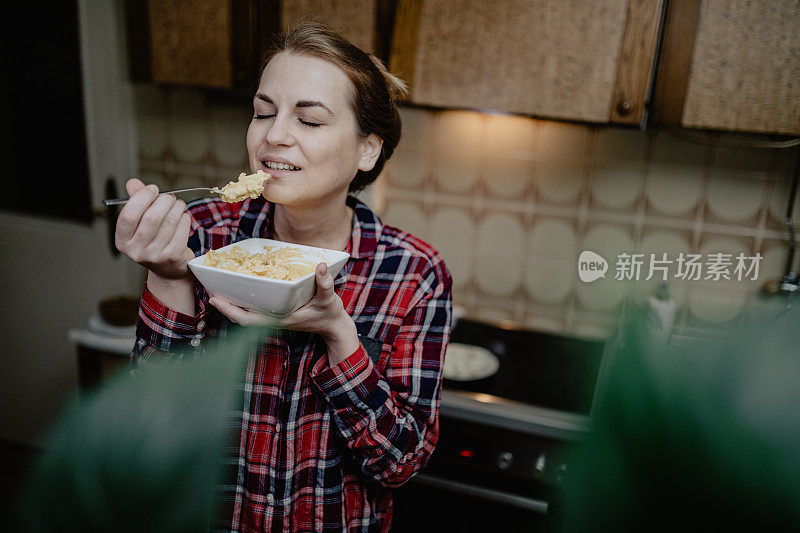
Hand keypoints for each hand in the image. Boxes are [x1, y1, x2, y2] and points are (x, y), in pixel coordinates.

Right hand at [115, 179, 194, 278]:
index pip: (128, 215)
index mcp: (123, 241)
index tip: (153, 189)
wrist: (169, 269)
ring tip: (178, 205)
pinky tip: (183, 218)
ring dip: (177, 207)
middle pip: (152, 217)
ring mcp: (155, 256)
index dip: (142, 198)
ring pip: (170, 221)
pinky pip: (182, 228)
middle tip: (170, 197)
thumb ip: (136, 202)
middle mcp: (136, 251)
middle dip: (164, 201)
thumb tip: (132, 182)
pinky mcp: (174, 256)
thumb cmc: (153, 240)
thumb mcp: (140, 223)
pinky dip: (185, 218)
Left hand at [209, 262, 359, 364]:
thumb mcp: (329, 299)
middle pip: (241, 316)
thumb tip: (320, 266)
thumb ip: (325, 283)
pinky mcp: (276, 314)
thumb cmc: (330, 314)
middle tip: (209, 289)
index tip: (214, 299)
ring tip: (218, 287)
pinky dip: (243, 301)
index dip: (229, 310)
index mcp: (280, 318)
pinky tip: (239, 289)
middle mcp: (273, 319)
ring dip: (232, 303)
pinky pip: (254, 309)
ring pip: (246, 314)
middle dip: (224, 305)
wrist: (333, 326)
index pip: (248, 319)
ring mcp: (273, 318)